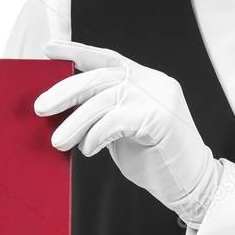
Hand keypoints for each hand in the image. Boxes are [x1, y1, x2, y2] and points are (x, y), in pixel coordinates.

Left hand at [37, 41, 221, 226]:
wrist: (192, 185)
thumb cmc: (156, 160)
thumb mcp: (123, 129)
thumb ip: (104, 112)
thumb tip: (63, 108)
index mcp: (145, 80)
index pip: (108, 58)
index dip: (77, 51)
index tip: (49, 49)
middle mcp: (153, 82)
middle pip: (100, 77)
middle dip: (66, 91)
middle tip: (41, 108)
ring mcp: (159, 98)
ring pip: (104, 100)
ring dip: (76, 122)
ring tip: (59, 141)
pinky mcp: (160, 118)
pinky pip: (116, 121)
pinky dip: (96, 135)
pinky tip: (89, 148)